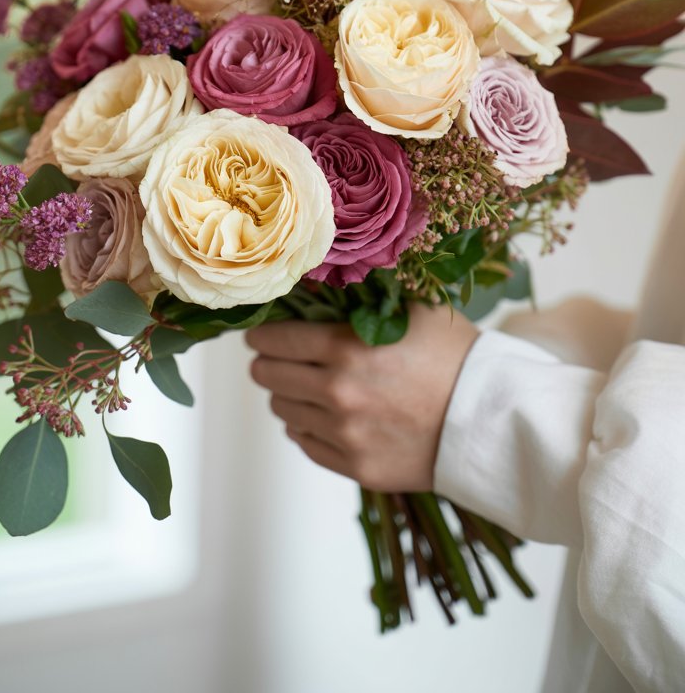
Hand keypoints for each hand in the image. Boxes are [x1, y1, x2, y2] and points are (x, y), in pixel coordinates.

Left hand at [246, 307, 477, 491]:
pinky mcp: (356, 466)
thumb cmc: (455, 356)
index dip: (261, 335)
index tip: (261, 334)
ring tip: (307, 386)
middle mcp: (337, 392)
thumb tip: (314, 288)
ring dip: (288, 395)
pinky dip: (308, 427)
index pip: (273, 340)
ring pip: (283, 411)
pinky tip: (325, 415)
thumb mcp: (410, 310)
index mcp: (345, 348)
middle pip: (267, 376)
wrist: (493, 420)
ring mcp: (345, 434)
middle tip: (276, 358)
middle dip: (268, 363)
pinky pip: (307, 443)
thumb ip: (361, 300)